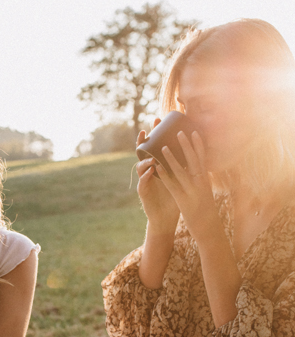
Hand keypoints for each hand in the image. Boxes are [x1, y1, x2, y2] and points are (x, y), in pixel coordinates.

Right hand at [136, 119, 179, 233]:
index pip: (155, 146)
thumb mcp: (179, 178)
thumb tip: (197, 148)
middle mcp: (148, 171)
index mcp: (158, 166)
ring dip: (145, 159)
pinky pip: (142, 182)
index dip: (156, 133)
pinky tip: (150, 170)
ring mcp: (144, 181)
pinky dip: (146, 175)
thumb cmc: (174, 197)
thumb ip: (183, 164)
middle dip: (144, 141)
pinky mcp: (143, 192)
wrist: (166, 217)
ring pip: (140, 166)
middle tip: (148, 130)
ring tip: (152, 153)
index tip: (159, 119)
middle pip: (144, 152)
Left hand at [156, 131, 220, 243]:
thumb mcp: (205, 191)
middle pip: (193, 161)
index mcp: (205, 180)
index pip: (202, 159)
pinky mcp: (182, 200)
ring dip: (171, 158)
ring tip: (163, 146)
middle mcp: (200, 183)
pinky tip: (157, 168)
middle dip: (186, 146)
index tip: (194, 131)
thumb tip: (198, 168)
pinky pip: (172, 185)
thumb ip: (201, 180)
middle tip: (179, 131)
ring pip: (180, 171)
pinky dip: (165, 175)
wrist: (208, 228)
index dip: (198, 145)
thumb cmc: (206, 210)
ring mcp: (191, 191)